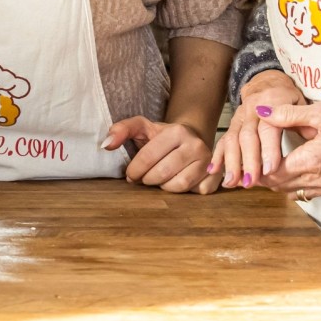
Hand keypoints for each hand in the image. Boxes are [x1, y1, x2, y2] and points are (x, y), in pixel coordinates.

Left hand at [103, 117, 218, 192]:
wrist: (193, 139)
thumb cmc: (163, 136)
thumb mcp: (142, 127)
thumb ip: (122, 130)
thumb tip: (106, 144)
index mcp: (178, 132)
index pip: (149, 157)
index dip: (135, 170)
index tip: (130, 175)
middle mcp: (196, 146)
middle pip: (163, 173)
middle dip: (147, 179)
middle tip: (143, 179)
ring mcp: (208, 163)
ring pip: (178, 186)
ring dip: (163, 186)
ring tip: (159, 180)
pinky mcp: (214, 179)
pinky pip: (193, 193)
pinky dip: (181, 193)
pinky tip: (175, 183)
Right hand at [213, 70, 307, 189]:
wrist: (268, 84)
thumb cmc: (289, 98)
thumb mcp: (302, 103)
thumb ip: (304, 121)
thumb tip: (312, 139)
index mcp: (273, 102)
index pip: (269, 128)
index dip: (269, 149)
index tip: (271, 169)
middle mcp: (252, 109)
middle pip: (248, 136)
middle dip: (248, 161)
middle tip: (251, 181)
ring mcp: (240, 117)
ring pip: (232, 140)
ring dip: (231, 162)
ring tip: (232, 182)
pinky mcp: (232, 124)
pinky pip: (223, 140)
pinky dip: (218, 156)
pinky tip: (214, 170)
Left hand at [260, 104, 320, 199]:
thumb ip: (289, 115)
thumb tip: (262, 111)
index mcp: (311, 161)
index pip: (272, 172)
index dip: (256, 168)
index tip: (246, 159)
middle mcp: (319, 179)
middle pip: (279, 185)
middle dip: (264, 176)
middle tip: (251, 165)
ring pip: (294, 192)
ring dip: (279, 183)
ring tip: (269, 167)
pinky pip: (311, 192)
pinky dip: (297, 185)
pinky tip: (296, 171)